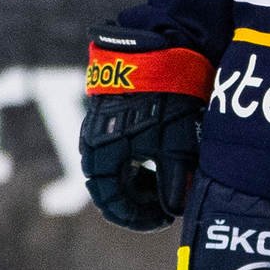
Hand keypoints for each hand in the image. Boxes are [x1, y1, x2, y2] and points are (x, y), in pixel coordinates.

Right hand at [79, 23, 212, 231]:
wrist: (159, 49)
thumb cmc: (167, 100)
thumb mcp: (176, 146)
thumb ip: (174, 183)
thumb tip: (174, 209)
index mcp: (102, 159)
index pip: (113, 203)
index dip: (139, 218)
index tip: (163, 220)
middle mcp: (93, 145)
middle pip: (112, 186)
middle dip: (140, 199)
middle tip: (166, 202)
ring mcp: (99, 127)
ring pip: (115, 167)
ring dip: (139, 179)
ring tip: (167, 178)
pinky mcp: (110, 112)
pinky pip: (118, 147)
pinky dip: (137, 159)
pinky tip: (159, 155)